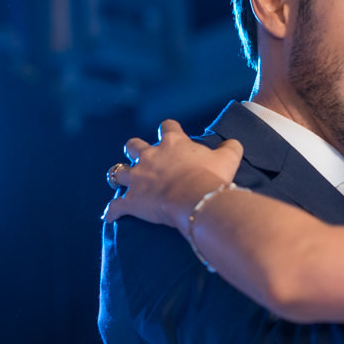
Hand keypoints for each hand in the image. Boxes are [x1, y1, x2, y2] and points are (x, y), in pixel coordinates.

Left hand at [103, 119, 243, 228]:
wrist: (195, 198)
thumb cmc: (211, 176)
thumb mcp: (228, 158)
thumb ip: (231, 147)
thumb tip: (233, 143)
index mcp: (173, 143)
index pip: (167, 127)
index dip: (168, 129)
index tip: (171, 134)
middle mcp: (150, 156)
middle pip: (133, 145)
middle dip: (135, 150)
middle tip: (143, 158)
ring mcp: (137, 178)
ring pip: (117, 172)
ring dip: (120, 176)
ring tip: (123, 181)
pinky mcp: (131, 200)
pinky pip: (115, 206)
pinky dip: (113, 211)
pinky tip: (110, 216)